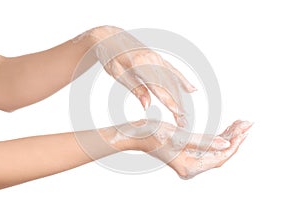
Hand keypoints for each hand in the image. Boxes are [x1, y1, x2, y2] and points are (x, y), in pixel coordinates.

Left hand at [89, 26, 195, 126]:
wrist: (109, 36)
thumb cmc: (110, 55)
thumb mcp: (118, 74)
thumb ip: (135, 88)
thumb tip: (147, 105)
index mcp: (140, 64)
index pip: (158, 86)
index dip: (169, 101)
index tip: (177, 113)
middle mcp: (153, 59)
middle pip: (168, 85)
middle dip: (177, 104)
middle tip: (182, 122)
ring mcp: (157, 57)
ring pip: (173, 80)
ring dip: (180, 97)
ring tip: (185, 114)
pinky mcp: (158, 57)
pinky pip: (173, 70)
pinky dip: (183, 80)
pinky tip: (191, 89)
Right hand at [109, 119, 251, 178]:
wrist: (137, 134)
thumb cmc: (153, 134)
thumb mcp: (179, 137)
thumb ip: (204, 141)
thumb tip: (226, 143)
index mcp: (190, 166)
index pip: (220, 157)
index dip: (234, 143)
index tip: (245, 129)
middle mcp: (192, 167)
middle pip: (220, 154)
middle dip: (235, 138)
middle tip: (247, 123)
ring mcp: (190, 161)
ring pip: (216, 150)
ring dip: (228, 137)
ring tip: (240, 123)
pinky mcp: (188, 153)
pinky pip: (208, 147)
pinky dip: (218, 137)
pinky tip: (227, 129)